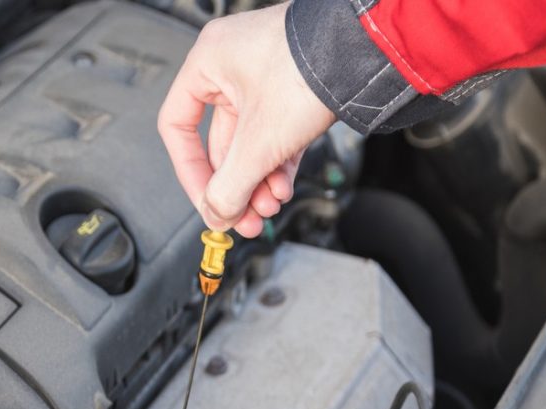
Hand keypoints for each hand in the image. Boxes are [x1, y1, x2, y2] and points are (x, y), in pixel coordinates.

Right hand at [158, 2, 336, 236]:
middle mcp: (233, 66)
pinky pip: (276, 135)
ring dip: (258, 182)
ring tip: (269, 207)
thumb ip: (228, 185)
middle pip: (220, 143)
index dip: (190, 173)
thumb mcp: (258, 140)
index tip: (207, 202)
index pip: (178, 127)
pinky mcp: (294, 90)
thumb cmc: (310, 69)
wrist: (366, 53)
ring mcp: (266, 77)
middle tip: (241, 218)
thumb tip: (216, 214)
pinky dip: (278, 165)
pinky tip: (283, 189)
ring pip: (251, 144)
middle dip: (236, 186)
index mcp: (209, 62)